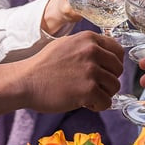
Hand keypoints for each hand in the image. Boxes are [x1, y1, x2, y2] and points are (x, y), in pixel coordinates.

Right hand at [0, 31, 123, 116]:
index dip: (114, 64)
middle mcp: (92, 52)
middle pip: (118, 69)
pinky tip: (86, 103)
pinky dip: (98, 106)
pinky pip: (107, 102)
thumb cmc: (43, 65)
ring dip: (104, 94)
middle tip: (94, 86)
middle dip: (109, 80)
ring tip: (88, 95)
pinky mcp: (88, 90)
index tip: (105, 72)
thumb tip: (106, 54)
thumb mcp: (67, 44)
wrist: (25, 81)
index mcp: (89, 39)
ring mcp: (91, 71)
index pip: (118, 50)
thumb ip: (87, 46)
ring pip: (115, 86)